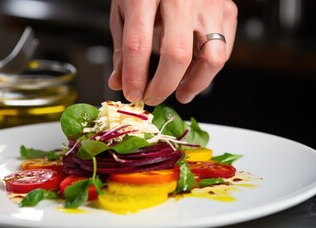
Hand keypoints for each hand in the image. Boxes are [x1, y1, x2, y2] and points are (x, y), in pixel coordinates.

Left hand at [108, 0, 236, 105]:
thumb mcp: (124, 9)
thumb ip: (123, 48)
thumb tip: (120, 82)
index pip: (138, 45)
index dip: (135, 77)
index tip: (133, 93)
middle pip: (177, 55)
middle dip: (163, 86)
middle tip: (153, 97)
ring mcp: (208, 3)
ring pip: (211, 57)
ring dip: (195, 84)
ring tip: (181, 94)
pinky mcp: (226, 8)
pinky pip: (224, 49)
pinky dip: (209, 69)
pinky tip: (194, 74)